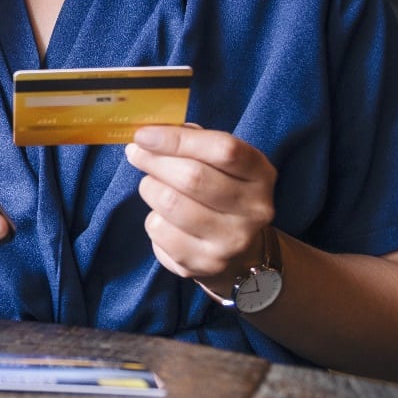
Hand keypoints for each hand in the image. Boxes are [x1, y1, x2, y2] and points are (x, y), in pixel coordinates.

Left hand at [125, 125, 276, 298]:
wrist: (239, 250)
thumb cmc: (220, 191)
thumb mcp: (220, 162)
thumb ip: (193, 141)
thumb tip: (151, 134)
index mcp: (261, 174)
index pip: (223, 150)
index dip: (177, 139)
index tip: (143, 134)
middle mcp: (254, 210)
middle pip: (192, 177)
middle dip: (154, 161)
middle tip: (136, 153)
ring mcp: (231, 241)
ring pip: (170, 203)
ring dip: (150, 188)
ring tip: (152, 185)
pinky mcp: (205, 263)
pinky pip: (159, 232)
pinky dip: (152, 219)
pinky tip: (163, 217)